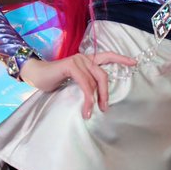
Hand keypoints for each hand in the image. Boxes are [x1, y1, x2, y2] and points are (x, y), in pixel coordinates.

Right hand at [19, 52, 136, 117]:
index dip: (121, 59)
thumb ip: (86, 84)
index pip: (107, 57)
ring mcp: (78, 60)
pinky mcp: (71, 65)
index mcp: (87, 60)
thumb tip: (98, 98)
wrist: (36, 75)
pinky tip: (86, 108)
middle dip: (106, 93)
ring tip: (91, 112)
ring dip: (94, 99)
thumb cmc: (54, 80)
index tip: (134, 63)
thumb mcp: (74, 83)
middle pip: (103, 75)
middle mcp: (84, 58)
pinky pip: (85, 83)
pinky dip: (87, 97)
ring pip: (94, 81)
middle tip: (105, 108)